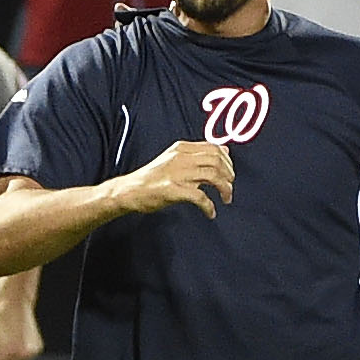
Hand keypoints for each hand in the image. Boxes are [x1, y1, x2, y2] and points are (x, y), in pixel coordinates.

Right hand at [117, 140, 236, 220]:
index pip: (213, 148)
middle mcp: (181, 158)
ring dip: (224, 189)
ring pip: (213, 176)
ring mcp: (177, 173)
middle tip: (229, 188)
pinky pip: (200, 197)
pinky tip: (210, 212)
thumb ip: (197, 154)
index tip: (230, 173)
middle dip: (229, 175)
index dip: (228, 161)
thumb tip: (224, 150)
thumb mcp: (174, 158)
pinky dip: (209, 206)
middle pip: (216, 161)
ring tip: (226, 199)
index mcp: (181, 148)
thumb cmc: (152, 177)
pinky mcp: (173, 190)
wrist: (130, 190)